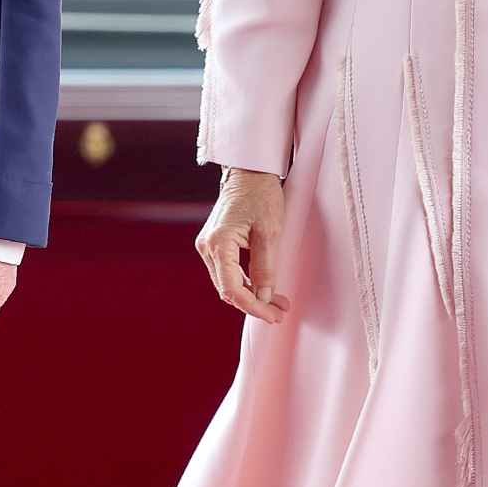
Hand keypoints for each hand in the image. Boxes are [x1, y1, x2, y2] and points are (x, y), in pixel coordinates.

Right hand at [196, 169, 290, 323]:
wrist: (249, 172)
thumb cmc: (261, 195)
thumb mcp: (269, 232)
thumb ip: (265, 267)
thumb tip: (264, 297)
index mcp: (218, 243)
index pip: (232, 288)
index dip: (253, 306)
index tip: (273, 315)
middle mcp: (207, 247)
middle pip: (227, 289)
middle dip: (254, 304)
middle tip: (280, 312)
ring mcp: (208, 246)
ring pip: (228, 283)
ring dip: (251, 295)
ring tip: (277, 303)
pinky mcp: (215, 244)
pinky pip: (228, 272)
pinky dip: (246, 283)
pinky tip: (264, 289)